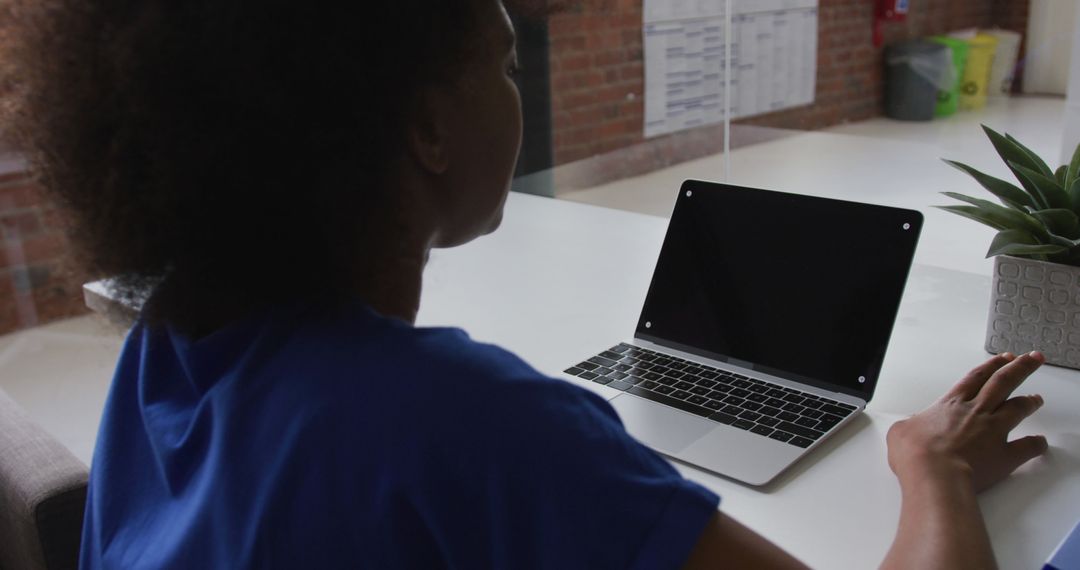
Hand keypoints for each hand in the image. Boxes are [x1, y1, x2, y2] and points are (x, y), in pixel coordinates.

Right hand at [887, 351, 1047, 492]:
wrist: (934, 474)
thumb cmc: (915, 453)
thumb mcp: (900, 431)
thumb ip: (911, 424)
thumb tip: (910, 426)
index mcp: (951, 404)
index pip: (976, 377)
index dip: (991, 365)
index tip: (1004, 358)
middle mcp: (976, 412)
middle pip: (1003, 382)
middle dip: (1021, 368)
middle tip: (1032, 358)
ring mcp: (993, 431)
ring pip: (1017, 408)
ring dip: (1030, 401)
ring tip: (1037, 398)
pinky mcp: (1005, 454)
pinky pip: (1028, 446)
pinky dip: (1037, 444)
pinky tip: (1040, 442)